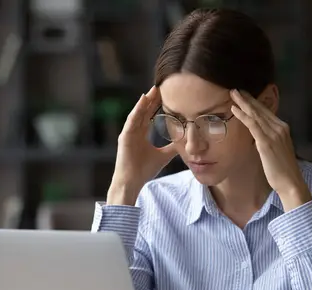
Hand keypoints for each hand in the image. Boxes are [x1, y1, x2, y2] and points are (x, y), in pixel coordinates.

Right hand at [107, 86, 177, 204]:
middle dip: (153, 99)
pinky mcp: (124, 136)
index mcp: (142, 134)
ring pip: (138, 112)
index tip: (168, 94)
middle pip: (145, 110)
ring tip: (154, 89)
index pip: (150, 115)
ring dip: (145, 101)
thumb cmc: (144, 170)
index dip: (158, 104)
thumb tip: (186, 142)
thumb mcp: (163, 155)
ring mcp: (129, 133)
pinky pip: (131, 120)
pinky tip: (143, 100)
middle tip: (163, 86)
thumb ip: (173, 147)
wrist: (132, 182)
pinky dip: (137, 109)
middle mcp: (134, 131)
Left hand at [230, 89, 311, 210]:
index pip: (266, 112)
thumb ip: (269, 140)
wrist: (291, 182)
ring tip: (232, 94)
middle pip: (260, 109)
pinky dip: (243, 115)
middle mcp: (280, 128)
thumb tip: (258, 137)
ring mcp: (274, 134)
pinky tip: (234, 109)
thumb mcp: (276, 150)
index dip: (254, 102)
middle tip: (235, 89)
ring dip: (243, 103)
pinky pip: (252, 124)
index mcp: (283, 129)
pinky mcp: (266, 142)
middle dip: (247, 98)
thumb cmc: (282, 170)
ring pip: (256, 114)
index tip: (244, 95)